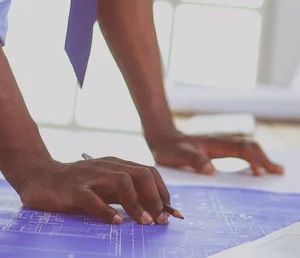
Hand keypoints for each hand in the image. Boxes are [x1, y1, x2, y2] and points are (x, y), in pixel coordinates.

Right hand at [18, 156, 169, 224]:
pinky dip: (106, 211)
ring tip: (144, 222)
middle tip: (160, 220)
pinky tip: (115, 222)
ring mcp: (91, 175)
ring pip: (121, 182)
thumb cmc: (79, 185)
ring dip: (136, 204)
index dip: (162, 192)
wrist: (42, 177)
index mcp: (118, 164)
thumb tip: (155, 211)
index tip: (170, 213)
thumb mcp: (106, 187)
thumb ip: (128, 196)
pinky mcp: (74, 188)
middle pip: (141, 174)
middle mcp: (108, 166)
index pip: (149, 172)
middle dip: (154, 197)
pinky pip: (92, 198)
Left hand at [151, 133, 283, 176]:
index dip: (254, 160)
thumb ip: (194, 161)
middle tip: (280, 172)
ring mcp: (222, 145)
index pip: (243, 149)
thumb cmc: (171, 148)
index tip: (261, 174)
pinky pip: (242, 153)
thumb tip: (212, 171)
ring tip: (275, 169)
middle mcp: (223, 142)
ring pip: (248, 148)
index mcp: (217, 143)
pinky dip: (254, 159)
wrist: (163, 138)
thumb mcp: (180, 155)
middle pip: (251, 147)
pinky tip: (256, 168)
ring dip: (263, 158)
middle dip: (266, 158)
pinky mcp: (220, 150)